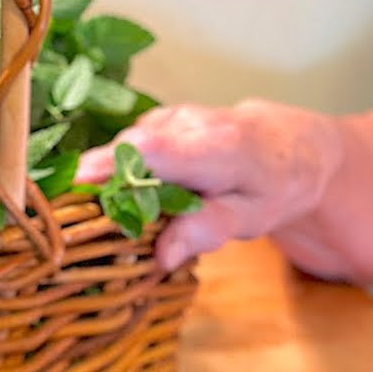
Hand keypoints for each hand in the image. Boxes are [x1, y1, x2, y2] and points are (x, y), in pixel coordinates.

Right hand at [76, 99, 372, 282]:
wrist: (297, 148)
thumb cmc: (277, 187)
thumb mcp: (253, 217)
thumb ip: (207, 231)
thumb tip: (161, 256)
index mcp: (218, 146)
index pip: (153, 150)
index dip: (109, 164)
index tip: (74, 182)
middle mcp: (190, 121)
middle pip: (127, 149)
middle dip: (101, 183)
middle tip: (88, 222)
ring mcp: (173, 115)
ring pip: (125, 148)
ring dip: (113, 180)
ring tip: (116, 213)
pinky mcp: (162, 118)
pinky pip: (130, 145)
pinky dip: (124, 169)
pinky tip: (136, 193)